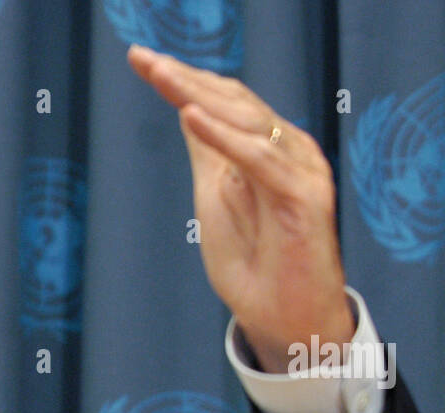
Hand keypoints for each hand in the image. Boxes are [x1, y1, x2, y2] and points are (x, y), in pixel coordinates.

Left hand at [128, 44, 355, 371]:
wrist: (286, 320)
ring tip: (161, 75)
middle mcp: (289, 150)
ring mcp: (300, 171)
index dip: (184, 78)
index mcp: (267, 149)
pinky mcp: (304, 197)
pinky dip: (225, 136)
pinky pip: (260, 159)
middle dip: (185, 78)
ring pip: (247, 120)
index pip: (225, 101)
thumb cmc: (254, 265)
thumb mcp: (216, 199)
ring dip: (199, 96)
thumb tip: (186, 111)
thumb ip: (209, 154)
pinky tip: (191, 117)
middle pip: (234, 101)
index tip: (141, 60)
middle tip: (144, 59)